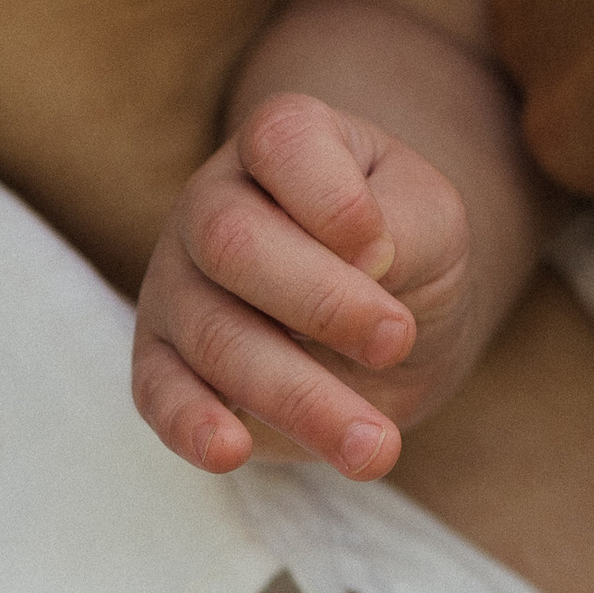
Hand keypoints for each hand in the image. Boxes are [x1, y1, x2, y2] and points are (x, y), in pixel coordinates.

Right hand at [131, 92, 473, 481]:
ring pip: (212, 335)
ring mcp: (178, 282)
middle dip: (321, 302)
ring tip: (375, 446)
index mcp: (283, 141)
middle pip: (232, 241)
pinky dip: (191, 424)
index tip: (387, 254)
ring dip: (298, 397)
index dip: (334, 202)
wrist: (388, 320)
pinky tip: (232, 451)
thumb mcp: (434, 221)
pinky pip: (159, 391)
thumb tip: (364, 264)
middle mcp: (214, 201)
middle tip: (397, 342)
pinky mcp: (162, 362)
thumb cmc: (408, 249)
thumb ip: (406, 229)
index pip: (283, 143)